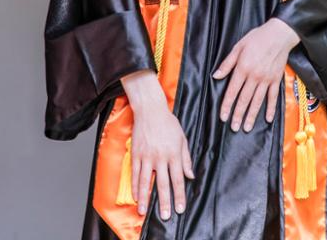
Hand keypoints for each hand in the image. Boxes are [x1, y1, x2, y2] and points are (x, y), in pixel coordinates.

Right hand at [120, 70, 194, 219]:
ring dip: (145, 198)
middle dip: (165, 201)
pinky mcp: (136, 154)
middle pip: (163, 183)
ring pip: (145, 181)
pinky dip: (135, 186)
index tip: (180, 208)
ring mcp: (147, 156)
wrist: (150, 110)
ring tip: (143, 212)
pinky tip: (136, 196)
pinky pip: (135, 173)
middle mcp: (161, 157)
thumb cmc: (168, 123)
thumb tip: (190, 176)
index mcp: (174, 154)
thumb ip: (186, 159)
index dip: (179, 195)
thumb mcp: (182, 139)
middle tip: (165, 216)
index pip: (178, 179)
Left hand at [213, 18, 300, 131]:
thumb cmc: (257, 38)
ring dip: (252, 115)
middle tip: (234, 127)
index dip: (227, 105)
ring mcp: (266, 79)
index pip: (232, 91)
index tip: (223, 116)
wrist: (278, 34)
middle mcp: (254, 76)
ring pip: (257, 101)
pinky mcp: (276, 80)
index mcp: (243, 68)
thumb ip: (227, 63)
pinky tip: (268, 118)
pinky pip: (273, 97)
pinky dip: (271, 108)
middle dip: (238, 115)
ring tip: (247, 127)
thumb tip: (216, 76)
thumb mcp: (238, 47)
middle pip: (244, 99)